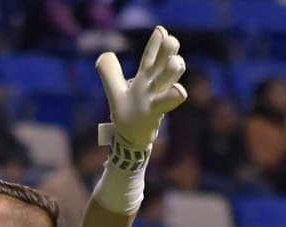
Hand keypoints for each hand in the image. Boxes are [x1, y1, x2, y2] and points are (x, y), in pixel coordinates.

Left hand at [95, 25, 187, 149]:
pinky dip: (173, 96)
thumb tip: (105, 55)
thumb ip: (109, 73)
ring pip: (169, 80)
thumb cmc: (127, 113)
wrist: (131, 138)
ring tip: (176, 62)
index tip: (161, 30)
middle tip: (171, 40)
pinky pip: (165, 103)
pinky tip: (180, 91)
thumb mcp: (115, 91)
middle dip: (168, 52)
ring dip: (173, 70)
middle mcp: (154, 85)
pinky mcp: (155, 112)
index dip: (156, 44)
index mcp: (145, 78)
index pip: (151, 57)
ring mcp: (157, 98)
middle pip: (164, 64)